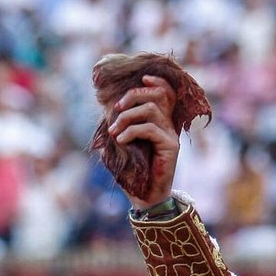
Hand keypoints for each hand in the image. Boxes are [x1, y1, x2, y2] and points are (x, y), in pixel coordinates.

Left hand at [106, 75, 180, 209]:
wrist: (145, 197)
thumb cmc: (132, 173)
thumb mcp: (121, 145)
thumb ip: (118, 127)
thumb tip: (105, 110)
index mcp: (158, 122)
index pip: (165, 93)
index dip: (156, 81)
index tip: (142, 78)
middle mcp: (167, 125)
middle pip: (156, 95)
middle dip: (133, 96)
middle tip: (116, 109)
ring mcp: (170, 135)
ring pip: (151, 110)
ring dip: (127, 117)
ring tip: (114, 131)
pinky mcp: (170, 146)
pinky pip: (150, 129)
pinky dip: (132, 131)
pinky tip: (121, 140)